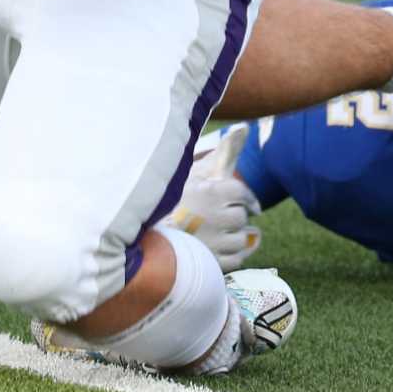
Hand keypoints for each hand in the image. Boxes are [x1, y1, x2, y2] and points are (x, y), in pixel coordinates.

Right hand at [165, 126, 261, 271]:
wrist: (141, 238)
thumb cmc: (169, 201)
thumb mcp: (194, 171)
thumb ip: (224, 151)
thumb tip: (244, 127)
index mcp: (211, 190)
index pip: (241, 192)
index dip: (246, 198)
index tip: (251, 205)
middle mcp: (216, 215)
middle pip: (241, 217)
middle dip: (232, 217)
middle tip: (217, 219)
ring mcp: (213, 242)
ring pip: (241, 239)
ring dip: (234, 238)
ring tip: (217, 236)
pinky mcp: (210, 264)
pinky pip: (235, 260)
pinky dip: (231, 256)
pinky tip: (218, 251)